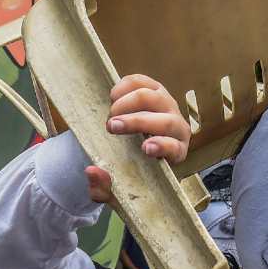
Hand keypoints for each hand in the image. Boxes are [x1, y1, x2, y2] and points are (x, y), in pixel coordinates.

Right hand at [85, 74, 189, 204]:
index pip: (175, 147)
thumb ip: (103, 187)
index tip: (145, 149)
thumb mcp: (116, 188)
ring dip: (128, 103)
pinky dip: (125, 86)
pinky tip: (112, 97)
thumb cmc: (130, 169)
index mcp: (174, 154)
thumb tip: (91, 171)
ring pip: (153, 97)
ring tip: (109, 113)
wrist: (132, 147)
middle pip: (164, 121)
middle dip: (136, 122)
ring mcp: (167, 104)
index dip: (163, 146)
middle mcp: (176, 127)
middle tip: (110, 127)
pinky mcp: (154, 88)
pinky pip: (142, 80)